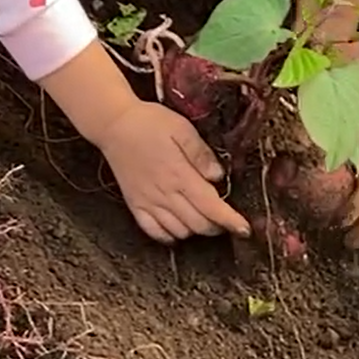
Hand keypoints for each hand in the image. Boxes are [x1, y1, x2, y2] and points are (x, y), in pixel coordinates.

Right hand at [95, 100, 250, 243]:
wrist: (114, 124)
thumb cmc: (150, 122)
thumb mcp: (181, 127)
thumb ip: (201, 153)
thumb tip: (219, 177)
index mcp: (179, 174)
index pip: (211, 207)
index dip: (231, 221)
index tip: (245, 229)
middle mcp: (164, 194)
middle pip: (198, 224)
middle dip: (217, 226)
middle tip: (225, 217)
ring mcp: (148, 202)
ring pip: (180, 231)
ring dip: (196, 230)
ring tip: (204, 217)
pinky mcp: (135, 205)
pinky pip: (155, 232)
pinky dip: (170, 236)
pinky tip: (178, 227)